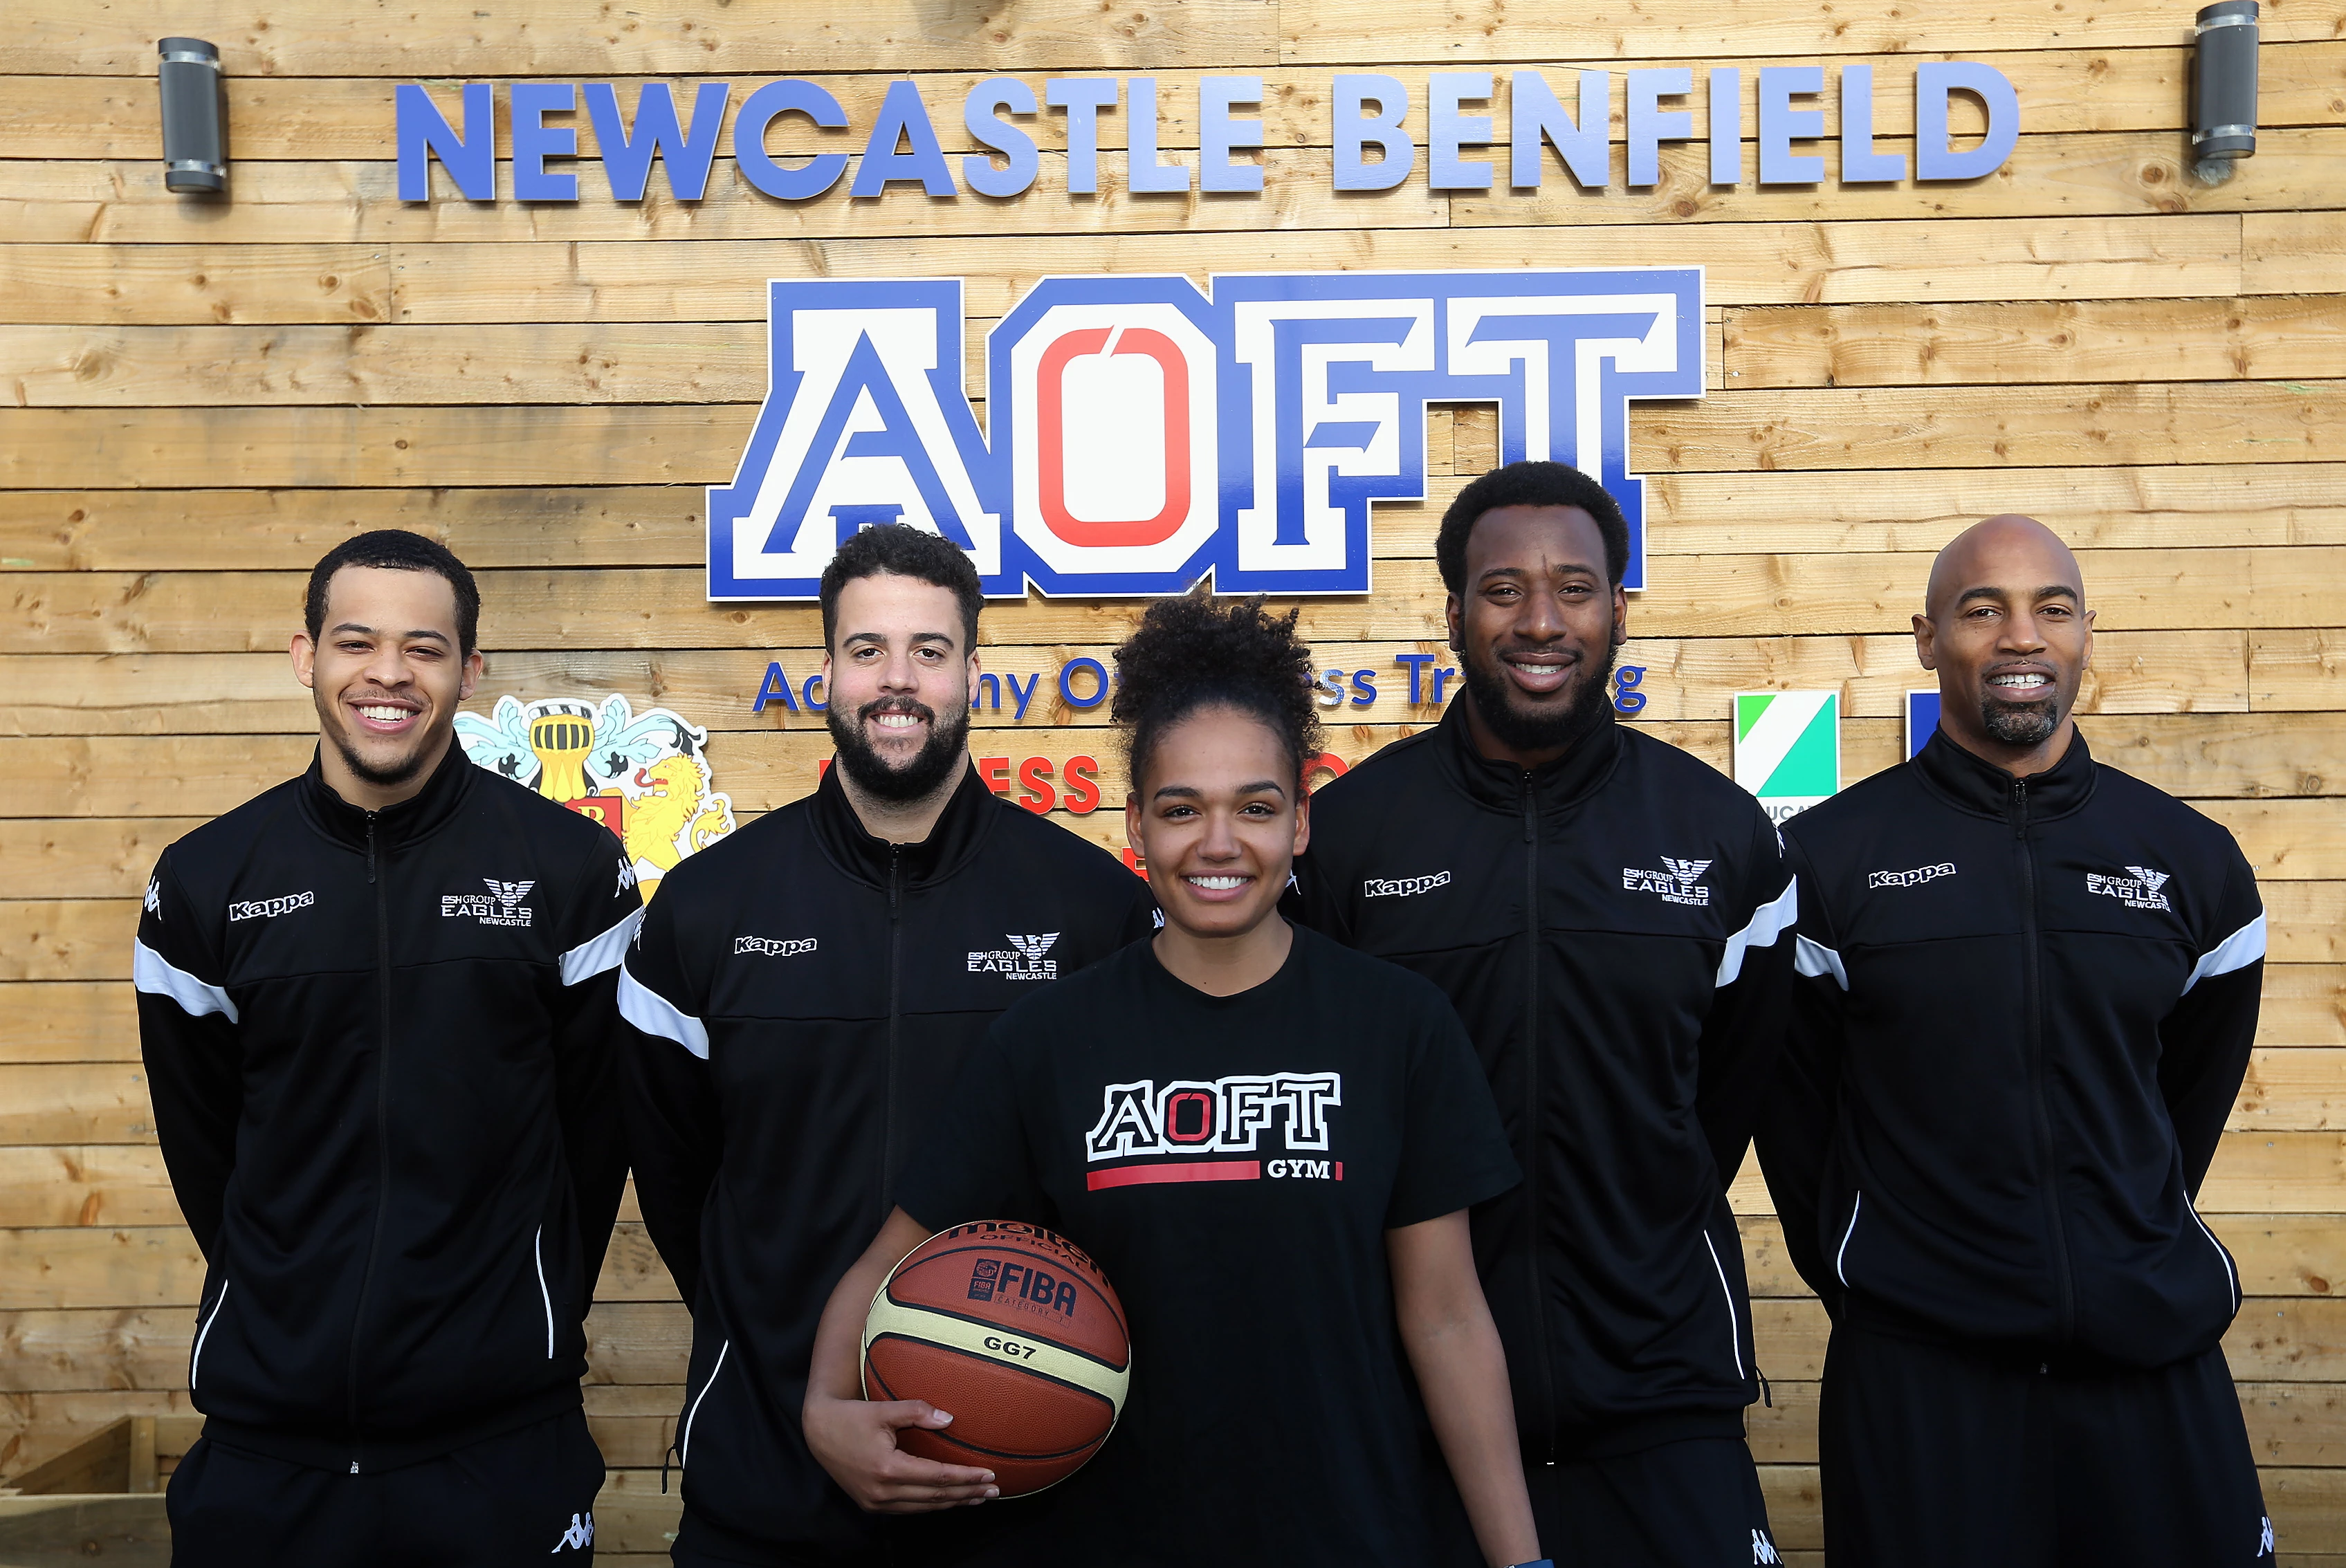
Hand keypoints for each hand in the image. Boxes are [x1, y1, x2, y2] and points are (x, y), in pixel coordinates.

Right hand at [802, 1391, 999, 1512]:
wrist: (818, 1433)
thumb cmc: (852, 1417)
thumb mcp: (884, 1409)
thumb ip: (917, 1412)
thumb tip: (949, 1419)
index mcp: (888, 1468)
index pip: (938, 1477)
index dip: (966, 1477)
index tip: (989, 1474)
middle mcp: (883, 1491)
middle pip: (935, 1496)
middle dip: (967, 1494)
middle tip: (994, 1490)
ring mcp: (876, 1502)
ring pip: (924, 1507)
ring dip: (954, 1503)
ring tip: (978, 1497)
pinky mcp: (871, 1505)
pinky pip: (909, 1509)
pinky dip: (932, 1505)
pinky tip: (949, 1500)